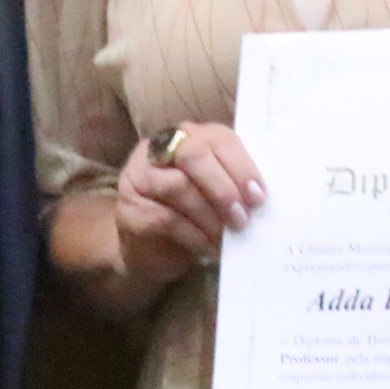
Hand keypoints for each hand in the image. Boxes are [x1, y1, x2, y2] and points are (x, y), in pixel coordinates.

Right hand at [115, 121, 264, 286]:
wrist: (151, 251)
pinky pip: (167, 218)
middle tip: (242, 217)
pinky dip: (194, 234)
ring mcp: (138, 176)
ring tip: (226, 235)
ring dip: (209, 215)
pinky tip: (207, 246)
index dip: (241, 166)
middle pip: (194, 153)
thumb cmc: (192, 217)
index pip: (218, 138)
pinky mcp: (129, 208)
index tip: (258, 196)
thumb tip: (260, 195)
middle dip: (223, 187)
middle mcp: (159, 148)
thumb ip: (234, 183)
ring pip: (179, 185)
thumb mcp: (216, 194)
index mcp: (190, 137)